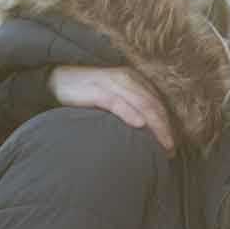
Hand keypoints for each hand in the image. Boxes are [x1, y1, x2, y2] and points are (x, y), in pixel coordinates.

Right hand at [50, 65, 173, 154]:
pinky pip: (117, 102)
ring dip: (155, 125)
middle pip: (153, 105)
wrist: (57, 80)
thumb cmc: (87, 93)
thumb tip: (145, 132)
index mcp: (134, 79)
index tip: (172, 145)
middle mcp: (127, 78)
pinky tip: (139, 126)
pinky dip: (130, 114)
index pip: (157, 103)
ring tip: (162, 144)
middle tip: (171, 149)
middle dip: (165, 128)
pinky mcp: (97, 90)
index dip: (167, 124)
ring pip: (142, 104)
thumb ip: (129, 108)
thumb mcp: (113, 98)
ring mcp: (113, 83)